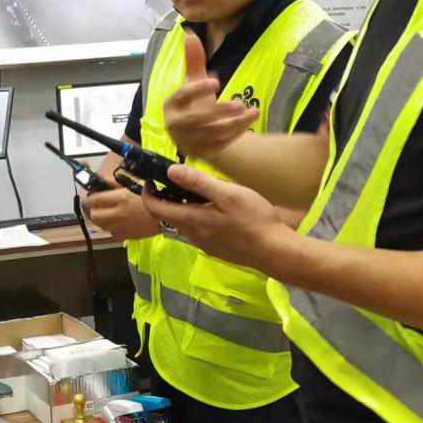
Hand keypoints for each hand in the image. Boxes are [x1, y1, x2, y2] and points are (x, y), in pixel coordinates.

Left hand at [84, 186, 161, 240]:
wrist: (168, 217)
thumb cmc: (154, 198)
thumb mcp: (134, 186)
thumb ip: (116, 184)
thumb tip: (102, 181)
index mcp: (121, 198)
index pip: (93, 200)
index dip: (90, 197)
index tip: (93, 195)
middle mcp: (118, 214)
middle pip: (94, 215)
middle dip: (93, 210)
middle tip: (99, 206)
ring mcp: (121, 227)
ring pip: (100, 225)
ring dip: (101, 219)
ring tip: (108, 213)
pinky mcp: (125, 236)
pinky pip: (111, 233)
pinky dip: (111, 227)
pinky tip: (118, 222)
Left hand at [140, 165, 294, 271]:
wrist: (275, 252)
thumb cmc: (253, 220)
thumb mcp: (227, 194)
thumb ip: (198, 182)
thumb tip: (171, 171)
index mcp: (191, 220)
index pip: (155, 209)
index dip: (148, 194)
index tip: (152, 179)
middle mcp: (193, 235)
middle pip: (170, 215)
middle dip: (168, 197)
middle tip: (179, 179)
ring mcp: (205, 244)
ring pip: (186, 222)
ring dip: (185, 206)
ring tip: (201, 189)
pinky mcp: (217, 249)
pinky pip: (200, 230)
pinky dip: (199, 216)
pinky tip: (218, 208)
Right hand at [165, 29, 257, 160]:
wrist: (199, 133)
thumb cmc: (196, 103)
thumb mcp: (195, 81)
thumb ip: (193, 60)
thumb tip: (189, 33)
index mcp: (171, 105)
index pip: (181, 96)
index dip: (197, 89)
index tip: (216, 81)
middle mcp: (175, 125)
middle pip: (197, 119)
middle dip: (220, 111)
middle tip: (240, 103)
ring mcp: (187, 142)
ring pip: (212, 134)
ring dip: (234, 123)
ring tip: (253, 112)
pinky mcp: (200, 154)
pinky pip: (219, 145)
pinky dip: (235, 134)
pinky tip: (249, 122)